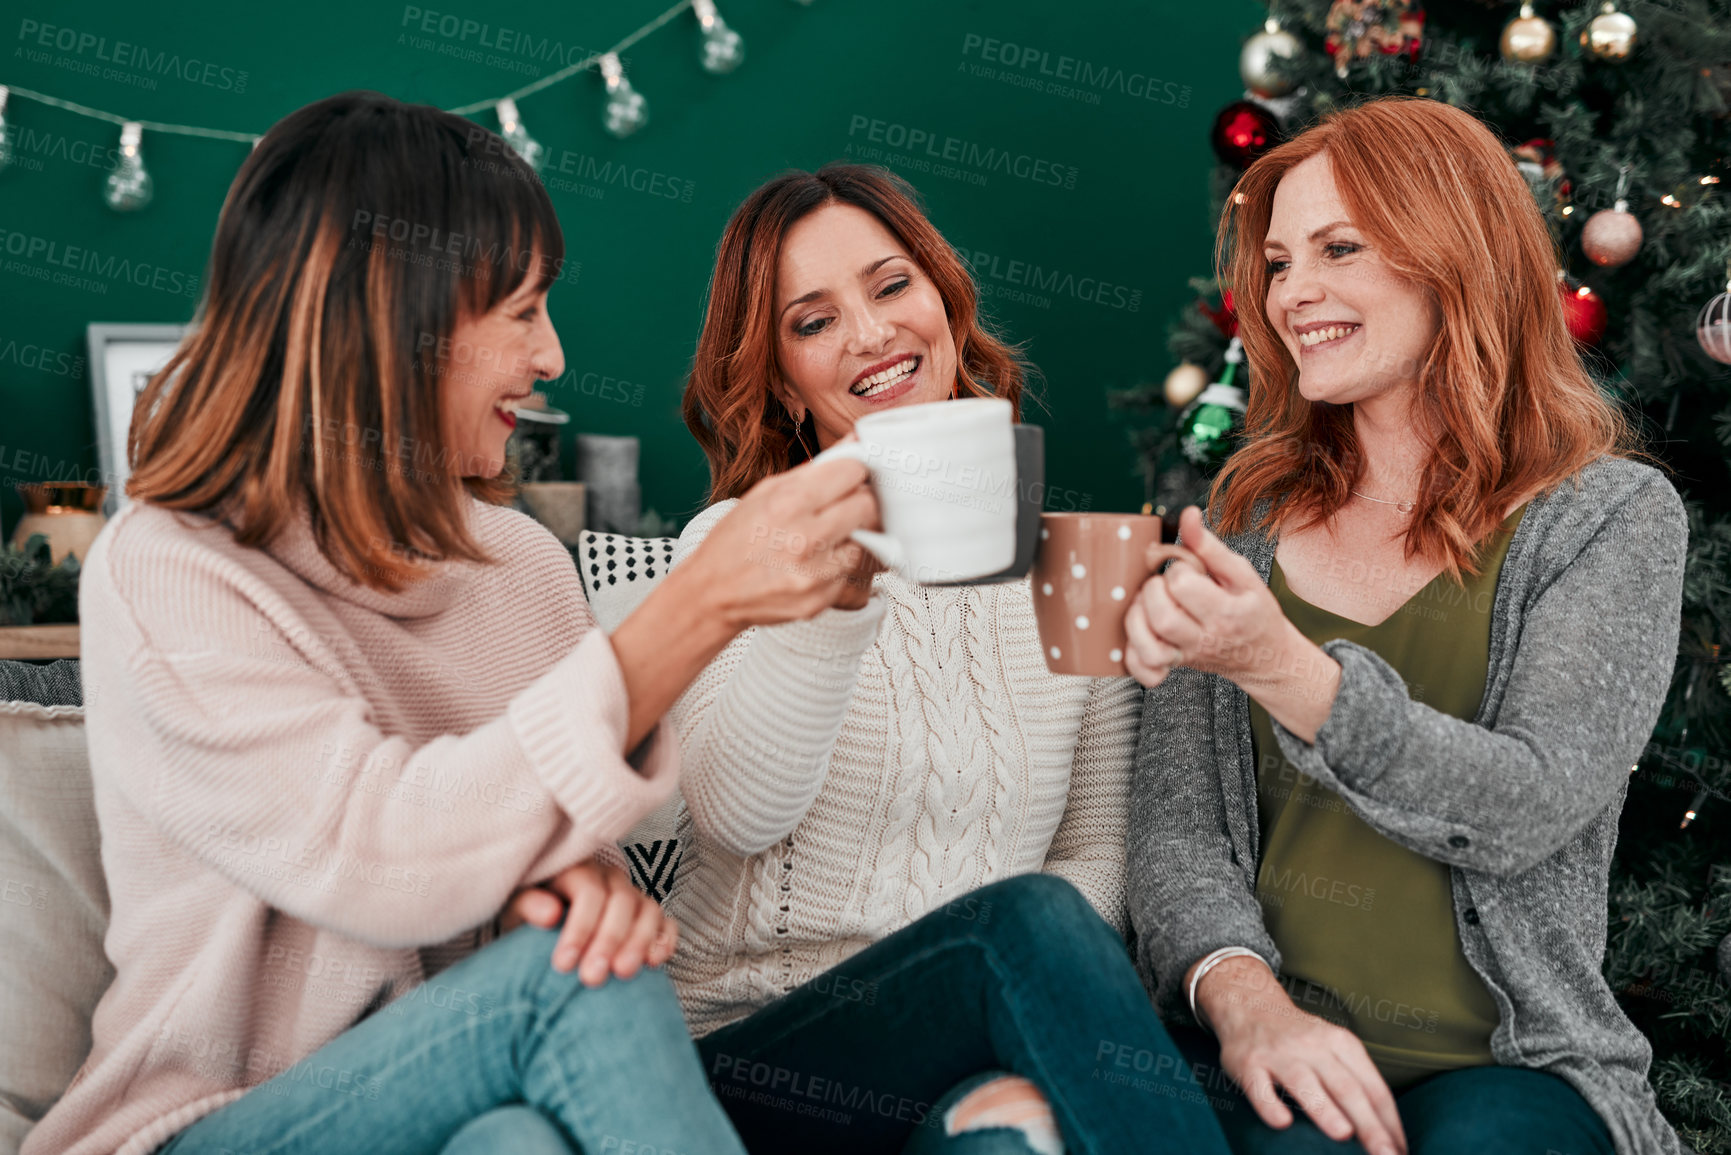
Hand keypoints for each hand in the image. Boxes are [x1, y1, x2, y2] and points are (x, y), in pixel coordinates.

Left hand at [502, 861, 677, 985]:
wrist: (546, 912)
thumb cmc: (529, 908)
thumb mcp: (516, 904)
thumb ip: (529, 905)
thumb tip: (550, 914)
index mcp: (577, 868)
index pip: (589, 892)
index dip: (579, 928)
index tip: (564, 965)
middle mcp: (610, 877)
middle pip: (622, 902)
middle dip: (609, 940)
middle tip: (593, 977)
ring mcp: (633, 894)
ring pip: (648, 910)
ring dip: (639, 942)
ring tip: (624, 973)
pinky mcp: (647, 914)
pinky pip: (665, 921)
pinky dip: (664, 939)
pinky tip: (655, 962)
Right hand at [687, 451, 879, 628]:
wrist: (713, 593)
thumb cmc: (735, 541)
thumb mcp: (764, 493)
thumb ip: (812, 470)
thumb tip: (854, 442)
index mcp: (788, 502)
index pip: (852, 471)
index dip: (852, 472)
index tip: (846, 477)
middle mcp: (804, 536)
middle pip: (866, 505)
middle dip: (857, 502)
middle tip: (838, 508)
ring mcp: (815, 572)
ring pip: (863, 540)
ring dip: (847, 537)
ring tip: (818, 540)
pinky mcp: (821, 598)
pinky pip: (848, 573)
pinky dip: (835, 566)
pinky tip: (810, 565)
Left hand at [1123, 505, 1289, 689]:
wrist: (1266, 657)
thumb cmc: (1254, 612)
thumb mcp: (1242, 575)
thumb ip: (1210, 546)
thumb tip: (1188, 515)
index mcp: (1226, 612)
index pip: (1183, 586)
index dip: (1177, 570)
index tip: (1186, 570)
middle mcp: (1204, 639)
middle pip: (1162, 618)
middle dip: (1153, 592)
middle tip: (1163, 586)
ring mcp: (1187, 656)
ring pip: (1148, 648)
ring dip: (1137, 621)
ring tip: (1148, 605)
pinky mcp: (1174, 666)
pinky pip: (1145, 670)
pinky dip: (1133, 655)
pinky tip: (1140, 633)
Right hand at [1195, 957, 1405, 1154]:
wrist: (1249, 1004)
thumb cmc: (1300, 1038)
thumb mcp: (1333, 1046)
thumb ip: (1356, 1081)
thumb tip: (1387, 1132)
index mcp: (1341, 1043)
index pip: (1373, 1087)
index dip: (1390, 1122)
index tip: (1401, 1152)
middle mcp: (1312, 1046)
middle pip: (1346, 1088)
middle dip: (1368, 1125)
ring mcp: (1279, 1054)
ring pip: (1304, 1083)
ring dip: (1324, 1109)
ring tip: (1343, 1134)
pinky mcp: (1247, 1063)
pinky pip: (1259, 1087)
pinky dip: (1270, 1105)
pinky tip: (1282, 1123)